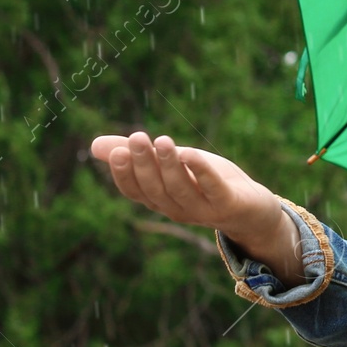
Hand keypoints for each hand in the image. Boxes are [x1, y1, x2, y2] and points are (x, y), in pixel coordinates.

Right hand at [90, 132, 301, 279]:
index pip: (135, 191)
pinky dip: (201, 172)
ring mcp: (204, 209)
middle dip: (144, 163)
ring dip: (169, 166)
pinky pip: (213, 189)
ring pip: (180, 190)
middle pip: (155, 189)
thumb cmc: (207, 183)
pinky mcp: (229, 204)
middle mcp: (177, 208)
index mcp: (161, 199)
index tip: (116, 151)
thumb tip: (94, 146)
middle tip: (136, 137)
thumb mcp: (172, 164)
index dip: (124, 174)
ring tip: (162, 140)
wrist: (252, 209)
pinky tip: (191, 153)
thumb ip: (138, 156)